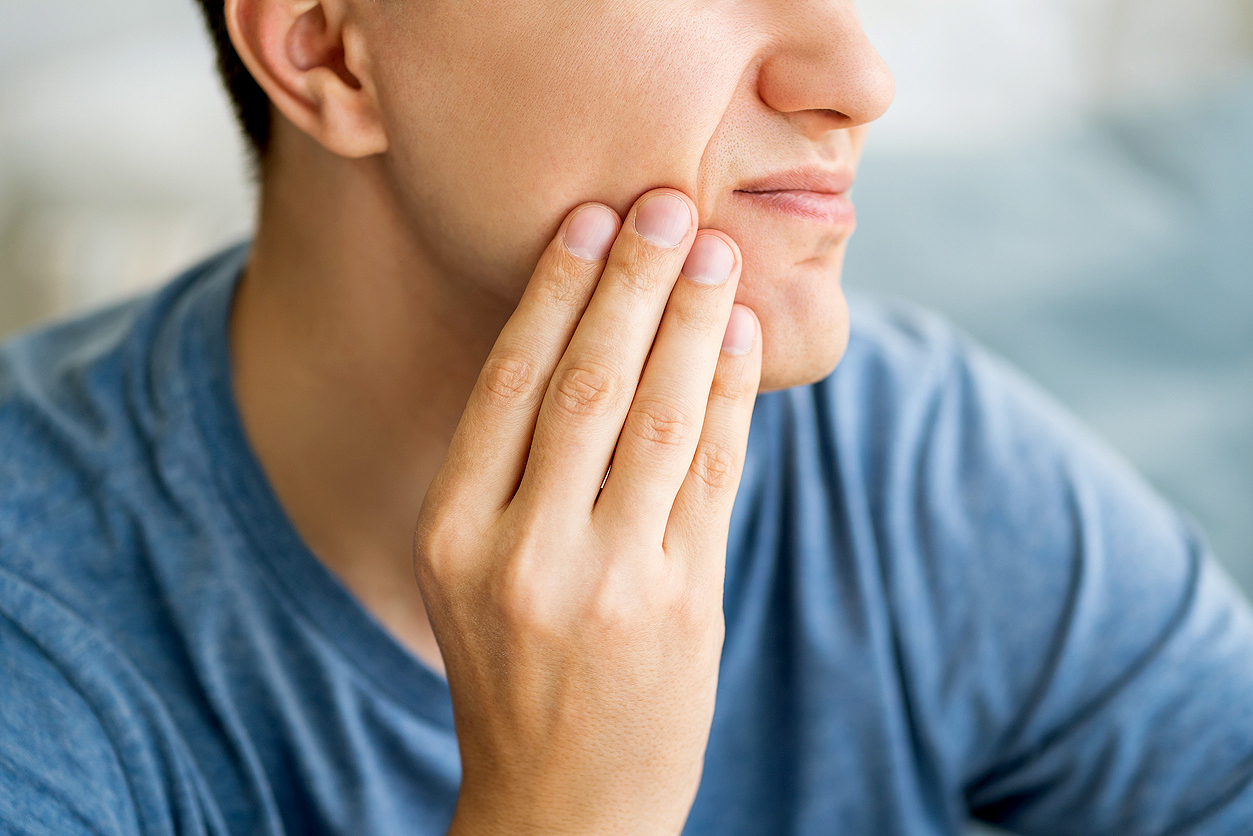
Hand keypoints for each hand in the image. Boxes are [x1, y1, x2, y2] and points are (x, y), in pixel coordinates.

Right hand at [414, 188, 761, 835]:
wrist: (563, 804)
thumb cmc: (513, 671)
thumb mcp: (471, 572)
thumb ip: (513, 471)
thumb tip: (593, 339)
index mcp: (452, 533)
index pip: (509, 383)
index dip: (557, 290)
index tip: (593, 219)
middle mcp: (523, 553)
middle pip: (587, 384)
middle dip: (635, 283)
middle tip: (669, 205)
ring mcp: (609, 582)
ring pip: (661, 418)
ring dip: (695, 324)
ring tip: (718, 254)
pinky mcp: (684, 606)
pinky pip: (713, 475)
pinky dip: (731, 397)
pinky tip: (739, 339)